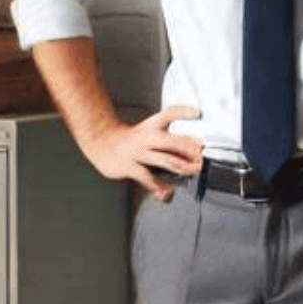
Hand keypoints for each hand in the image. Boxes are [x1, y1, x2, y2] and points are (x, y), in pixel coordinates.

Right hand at [84, 105, 204, 200]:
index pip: (168, 114)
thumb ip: (164, 142)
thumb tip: (187, 160)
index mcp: (150, 127)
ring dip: (182, 168)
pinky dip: (159, 187)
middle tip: (202, 159)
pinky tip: (167, 193)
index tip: (198, 112)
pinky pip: (148, 178)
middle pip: (173, 141)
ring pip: (165, 160)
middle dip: (191, 151)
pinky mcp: (129, 166)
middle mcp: (145, 138)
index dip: (183, 111)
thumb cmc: (128, 141)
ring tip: (193, 172)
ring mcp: (138, 152)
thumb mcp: (145, 132)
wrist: (100, 142)